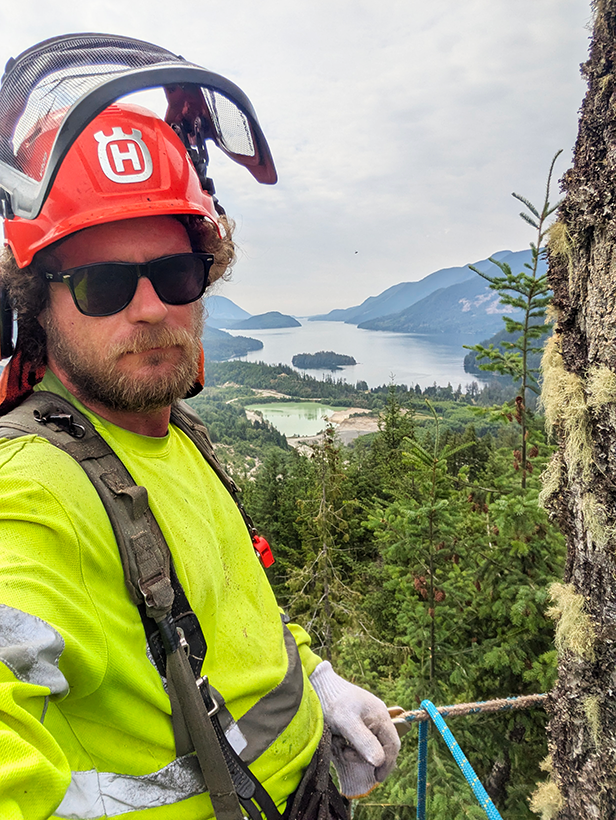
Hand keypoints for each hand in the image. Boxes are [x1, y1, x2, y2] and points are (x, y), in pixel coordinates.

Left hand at [309, 661, 400, 797]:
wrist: (319, 684)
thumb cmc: (333, 702)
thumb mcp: (346, 723)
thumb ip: (364, 741)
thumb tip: (379, 761)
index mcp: (380, 715)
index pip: (393, 745)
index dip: (387, 763)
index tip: (377, 778)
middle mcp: (378, 715)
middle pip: (383, 745)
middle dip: (367, 756)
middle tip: (347, 756)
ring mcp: (369, 716)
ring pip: (371, 743)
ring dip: (357, 750)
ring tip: (340, 746)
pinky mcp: (358, 718)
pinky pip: (362, 737)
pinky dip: (352, 744)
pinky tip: (339, 740)